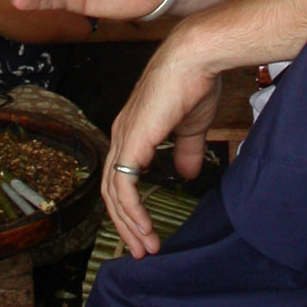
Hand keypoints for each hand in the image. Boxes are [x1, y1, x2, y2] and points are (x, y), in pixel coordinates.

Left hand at [101, 28, 221, 258]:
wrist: (195, 58)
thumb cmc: (194, 82)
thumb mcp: (191, 126)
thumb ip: (186, 150)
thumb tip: (187, 174)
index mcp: (133, 129)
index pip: (121, 175)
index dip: (130, 205)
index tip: (146, 229)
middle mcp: (122, 134)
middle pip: (112, 189)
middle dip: (126, 223)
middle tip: (142, 249)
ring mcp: (124, 137)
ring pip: (114, 192)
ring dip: (129, 224)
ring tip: (147, 246)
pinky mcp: (132, 142)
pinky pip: (123, 186)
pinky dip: (132, 212)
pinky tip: (145, 227)